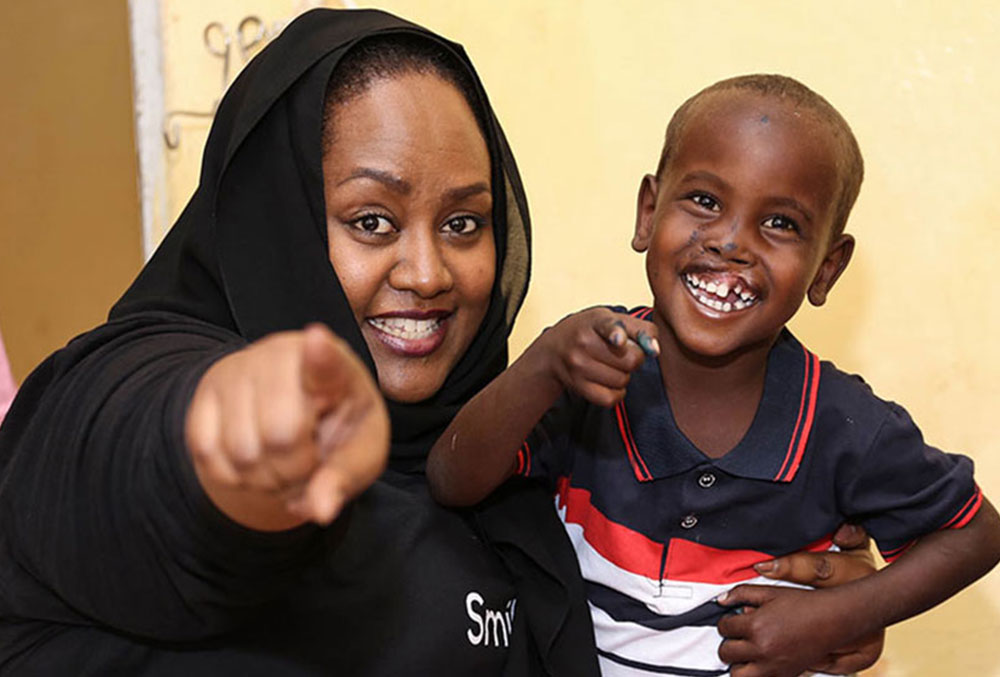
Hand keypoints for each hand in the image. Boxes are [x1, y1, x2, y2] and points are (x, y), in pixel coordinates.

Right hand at [186, 323, 389, 528]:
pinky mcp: (204, 393)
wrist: (297, 416)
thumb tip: (321, 511)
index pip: (326, 362)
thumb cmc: (339, 431)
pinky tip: (255, 462)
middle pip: (281, 434)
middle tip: (307, 463)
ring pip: (242, 451)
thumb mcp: (360, 454)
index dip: (320, 356)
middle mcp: (282, 356)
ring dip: (265, 479)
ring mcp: (238, 370)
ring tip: (283, 463)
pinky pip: (209, 455)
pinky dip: (234, 477)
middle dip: (296, 469)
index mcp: (336, 367)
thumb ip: (344, 479)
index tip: (318, 340)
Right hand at [539, 308, 658, 406]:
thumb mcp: (610, 318)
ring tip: (610, 366)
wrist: (553, 350)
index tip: (618, 340)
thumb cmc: (589, 332)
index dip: (616, 334)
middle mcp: (584, 342)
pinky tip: (609, 383)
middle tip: (622, 354)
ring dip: (624, 376)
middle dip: (634, 359)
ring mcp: (578, 365)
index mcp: (596, 320)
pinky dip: (616, 393)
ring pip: (623, 380)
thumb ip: (639, 328)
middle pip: (631, 360)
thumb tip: (654, 350)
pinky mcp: (578, 386)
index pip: (608, 326)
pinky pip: (611, 398)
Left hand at [718, 523, 882, 674]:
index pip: (724, 628)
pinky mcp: (785, 676)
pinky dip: (756, 674)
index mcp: (756, 626)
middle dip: (728, 644)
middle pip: (726, 653)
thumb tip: (720, 601)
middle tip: (737, 638)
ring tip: (745, 654)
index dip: (726, 622)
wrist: (832, 620)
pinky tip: (760, 663)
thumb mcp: (769, 593)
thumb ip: (740, 594)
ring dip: (738, 665)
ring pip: (738, 675)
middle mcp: (762, 649)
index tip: (732, 621)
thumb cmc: (803, 605)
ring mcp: (773, 666)